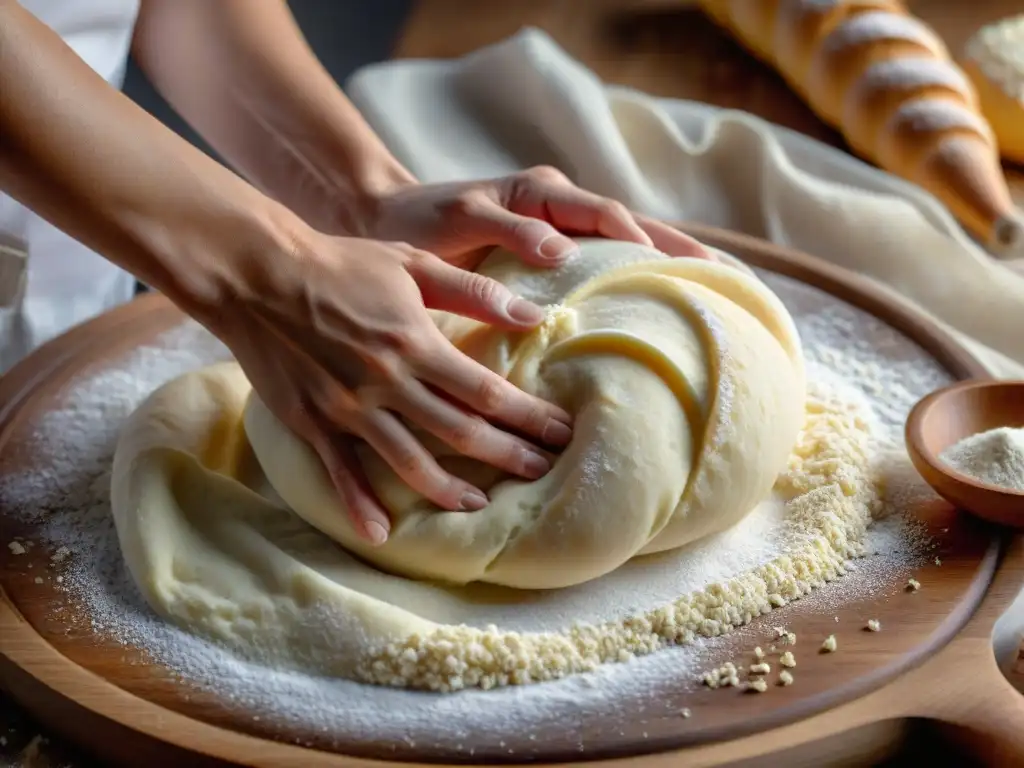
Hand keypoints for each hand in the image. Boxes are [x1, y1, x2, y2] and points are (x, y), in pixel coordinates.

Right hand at [215, 230, 571, 545]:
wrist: (257, 274)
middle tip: (543, 471)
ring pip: (409, 462)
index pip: (486, 391)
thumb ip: (473, 290)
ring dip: (449, 489)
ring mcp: (348, 408)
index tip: (561, 432)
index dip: (528, 416)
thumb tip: (532, 315)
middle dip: (508, 454)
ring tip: (482, 504)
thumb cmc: (340, 263)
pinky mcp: (312, 423)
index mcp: (416, 343)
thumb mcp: (412, 262)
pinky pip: (340, 473)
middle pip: (460, 431)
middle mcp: (387, 382)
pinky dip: (360, 504)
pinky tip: (381, 531)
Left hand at [363, 165, 711, 270]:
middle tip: (732, 281)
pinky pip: (601, 266)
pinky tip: (655, 309)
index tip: (686, 274)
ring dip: (669, 265)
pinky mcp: (548, 257)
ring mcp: (557, 232)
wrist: (389, 223)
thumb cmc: (422, 222)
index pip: (610, 217)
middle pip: (635, 227)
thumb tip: (564, 252)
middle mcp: (558, 208)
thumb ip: (512, 232)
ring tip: (715, 295)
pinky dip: (633, 281)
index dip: (648, 244)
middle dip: (683, 250)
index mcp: (542, 194)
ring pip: (625, 246)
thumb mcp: (462, 220)